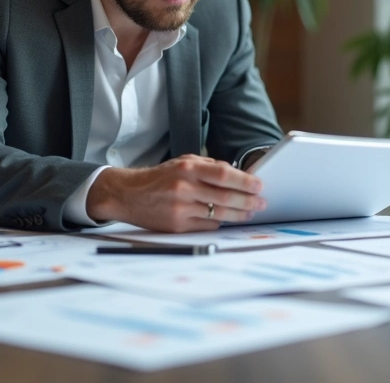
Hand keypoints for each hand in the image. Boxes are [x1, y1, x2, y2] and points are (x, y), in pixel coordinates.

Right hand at [86, 154, 266, 231]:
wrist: (128, 194)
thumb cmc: (159, 177)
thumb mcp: (182, 162)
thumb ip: (209, 167)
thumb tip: (238, 175)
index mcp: (187, 168)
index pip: (224, 174)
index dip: (245, 181)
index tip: (259, 185)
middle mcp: (184, 187)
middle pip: (225, 197)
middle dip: (248, 201)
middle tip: (262, 203)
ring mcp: (180, 208)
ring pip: (219, 215)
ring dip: (239, 215)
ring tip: (250, 213)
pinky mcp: (176, 225)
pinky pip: (207, 226)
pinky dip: (219, 223)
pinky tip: (226, 220)